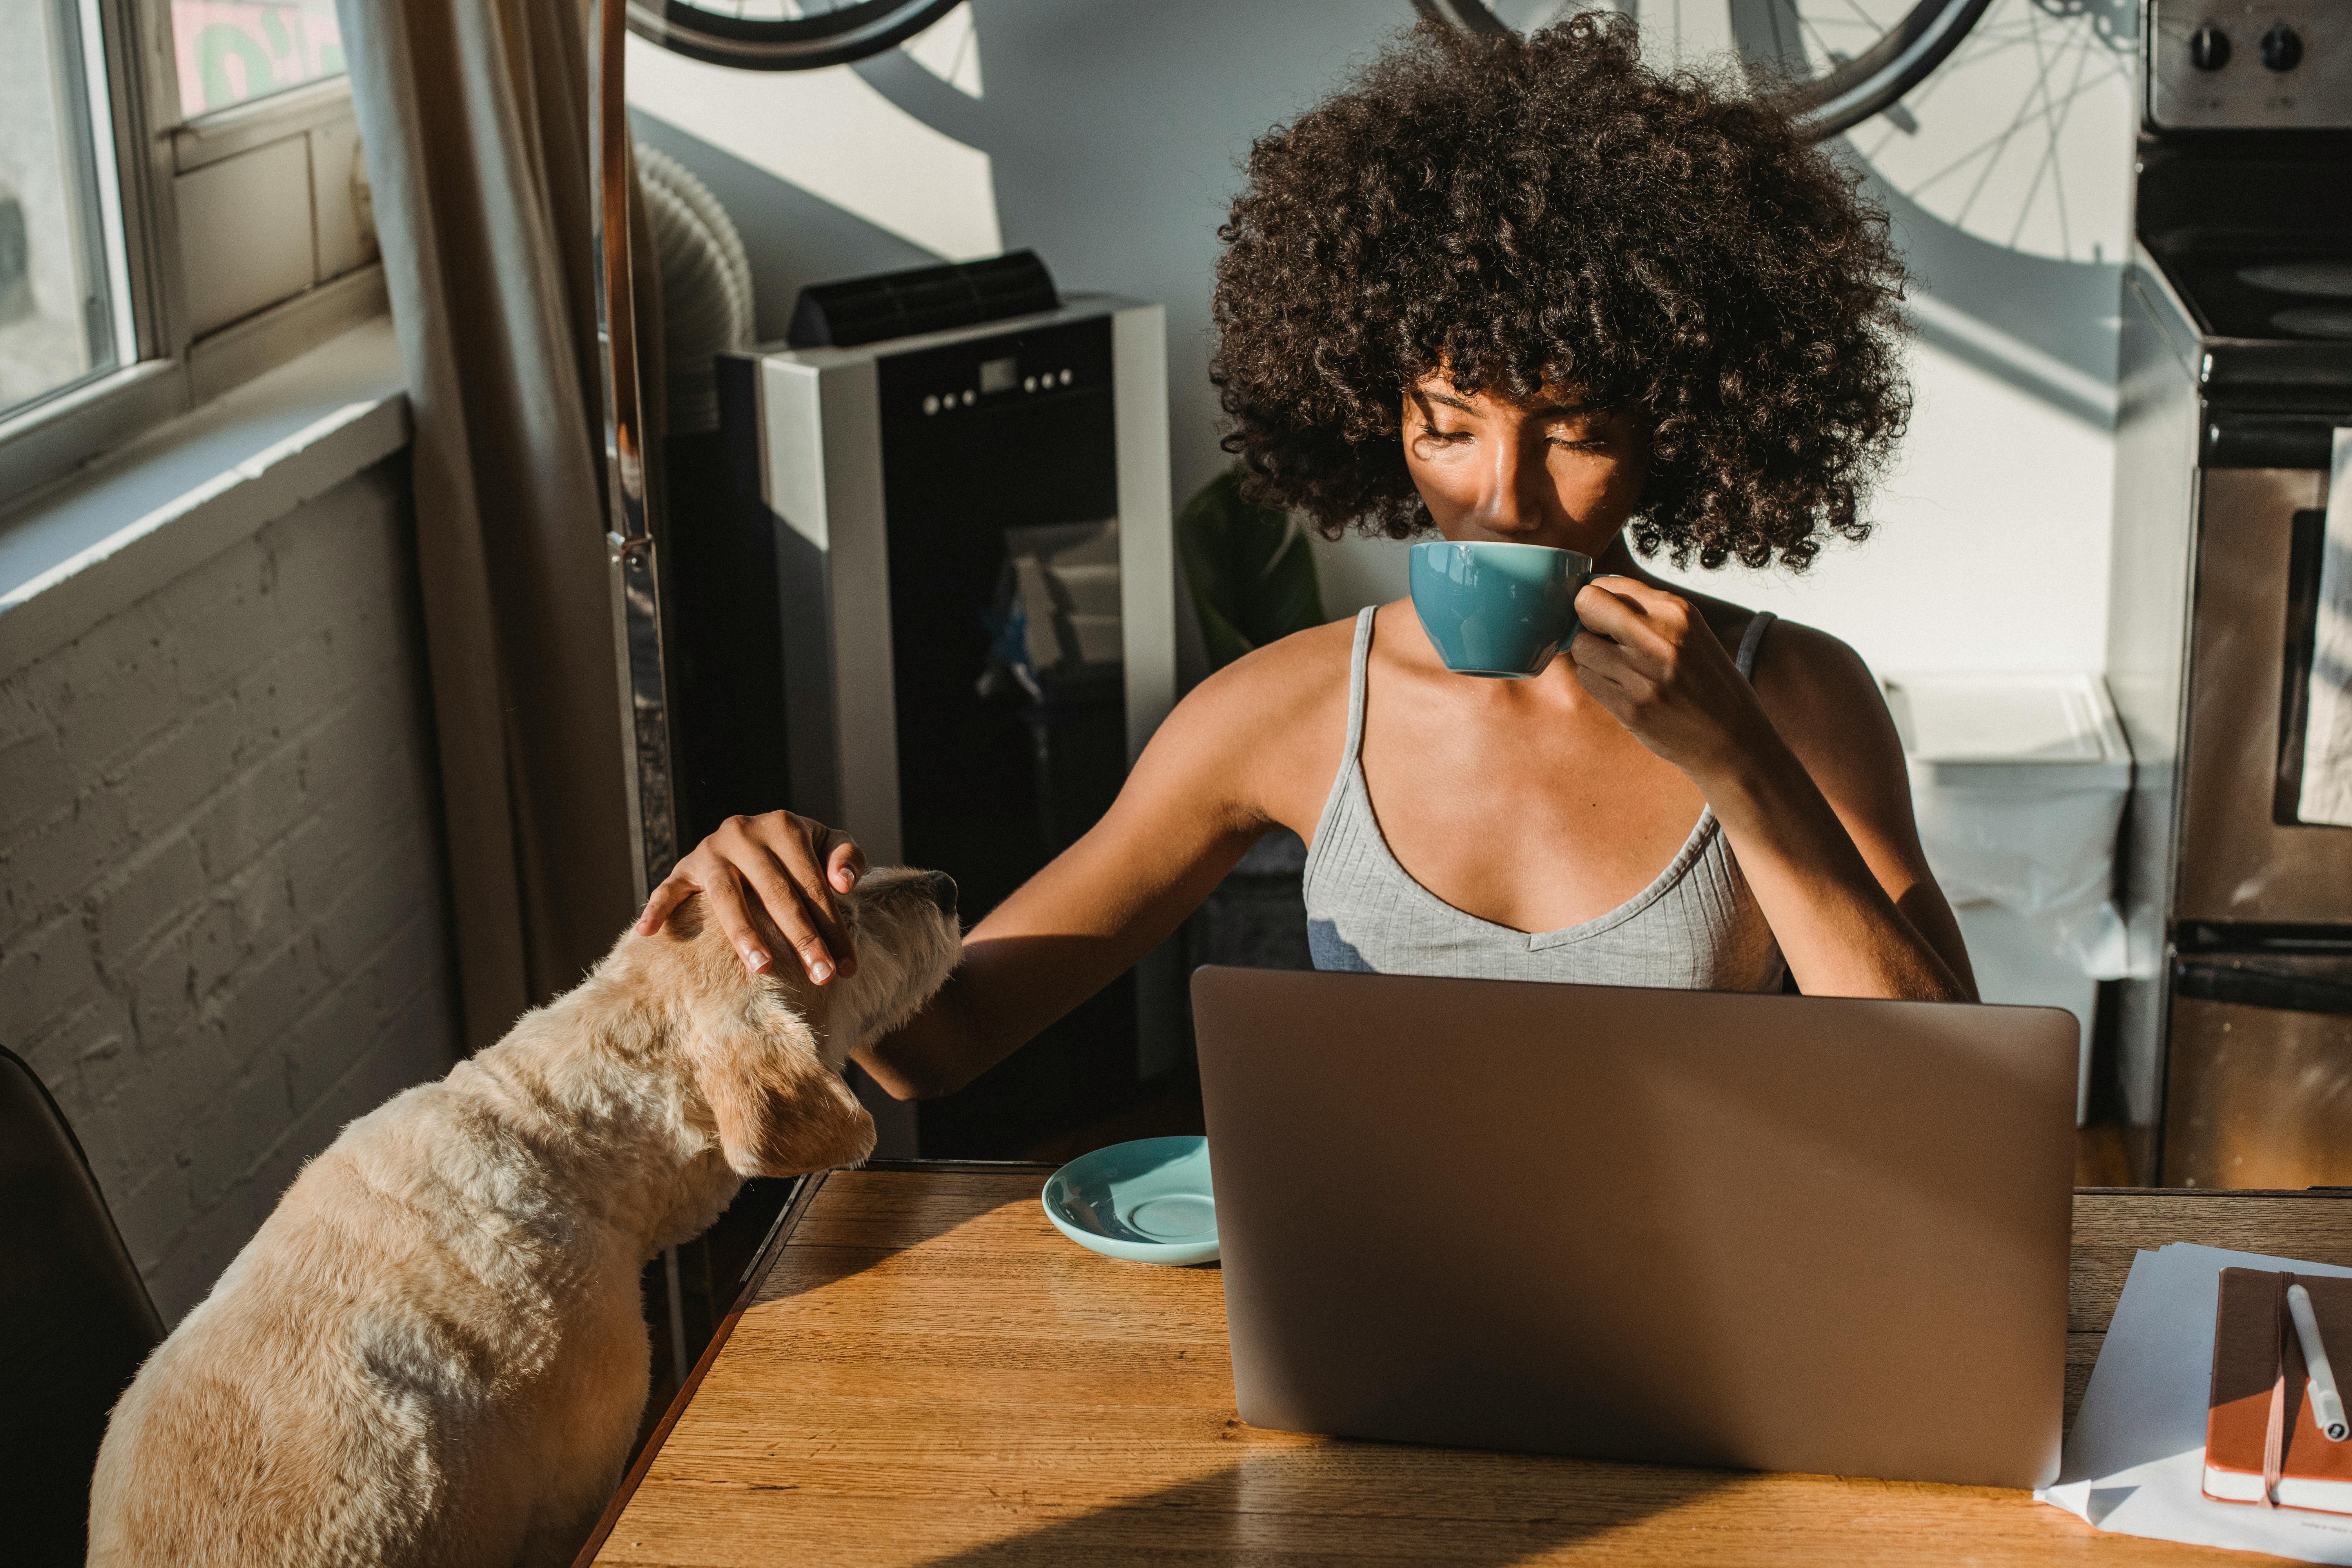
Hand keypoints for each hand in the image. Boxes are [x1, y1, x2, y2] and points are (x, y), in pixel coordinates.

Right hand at [636, 811, 866, 981]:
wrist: (755, 834)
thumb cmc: (799, 851)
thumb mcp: (828, 843)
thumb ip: (847, 856)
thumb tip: (844, 884)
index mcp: (784, 826)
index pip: (814, 886)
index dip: (834, 927)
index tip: (847, 967)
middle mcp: (744, 833)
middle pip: (777, 894)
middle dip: (803, 939)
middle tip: (822, 977)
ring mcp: (711, 850)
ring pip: (727, 897)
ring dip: (745, 934)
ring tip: (763, 968)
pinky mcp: (685, 867)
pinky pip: (668, 889)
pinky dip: (657, 908)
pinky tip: (650, 933)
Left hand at [1566, 577, 1770, 778]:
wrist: (1733, 737)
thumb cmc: (1708, 682)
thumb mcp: (1690, 632)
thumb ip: (1646, 612)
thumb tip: (1591, 597)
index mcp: (1677, 612)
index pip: (1608, 584)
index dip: (1599, 600)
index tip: (1604, 615)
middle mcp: (1660, 638)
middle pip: (1587, 605)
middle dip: (1586, 620)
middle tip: (1601, 637)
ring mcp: (1643, 674)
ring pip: (1580, 647)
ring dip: (1590, 656)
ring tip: (1616, 667)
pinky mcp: (1630, 707)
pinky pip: (1586, 679)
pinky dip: (1595, 681)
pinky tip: (1620, 688)